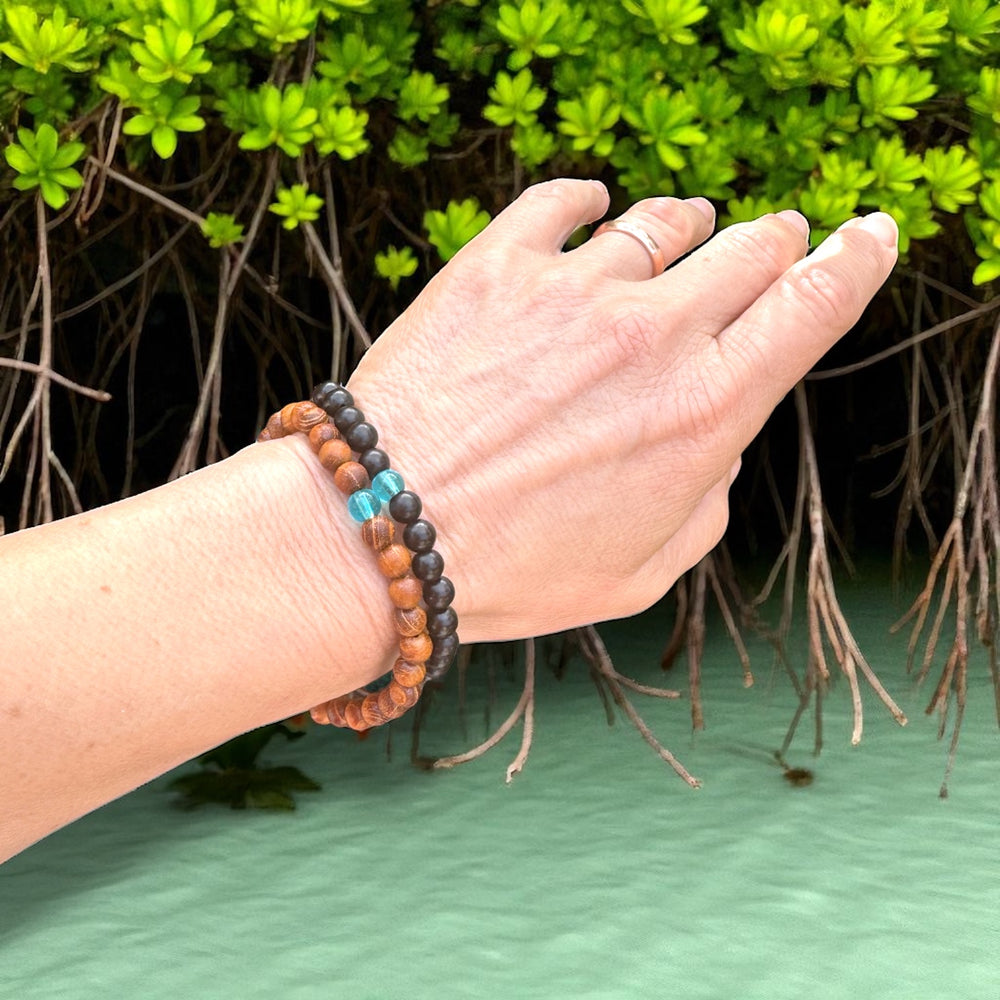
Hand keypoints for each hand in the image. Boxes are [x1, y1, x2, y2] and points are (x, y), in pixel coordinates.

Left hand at [338, 179, 897, 641]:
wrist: (384, 534)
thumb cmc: (510, 571)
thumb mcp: (639, 573)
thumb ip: (703, 500)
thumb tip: (713, 441)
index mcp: (703, 412)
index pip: (814, 307)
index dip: (856, 260)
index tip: (870, 236)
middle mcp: (652, 334)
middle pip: (750, 248)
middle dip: (773, 242)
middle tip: (773, 241)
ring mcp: (572, 289)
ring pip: (662, 220)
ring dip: (687, 223)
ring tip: (685, 226)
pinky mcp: (496, 266)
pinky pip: (561, 200)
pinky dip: (587, 199)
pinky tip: (591, 204)